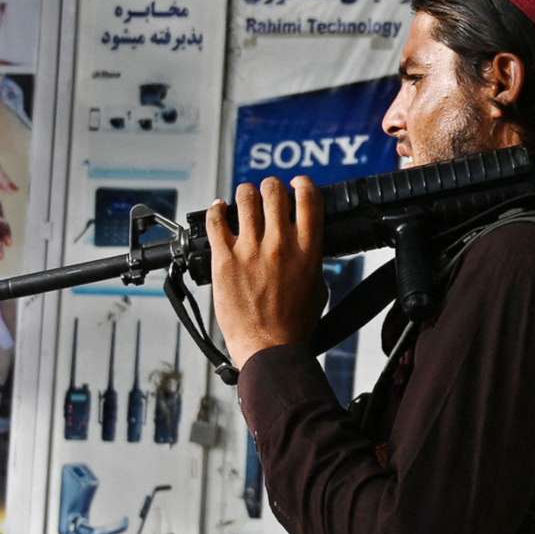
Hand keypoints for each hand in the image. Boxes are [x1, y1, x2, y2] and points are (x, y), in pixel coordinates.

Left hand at [206, 176, 324, 370]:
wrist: (270, 349)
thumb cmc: (295, 325)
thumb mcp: (318, 287)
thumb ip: (312, 260)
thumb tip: (307, 244)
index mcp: (308, 250)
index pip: (309, 199)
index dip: (302, 184)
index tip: (298, 184)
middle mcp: (280, 245)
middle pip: (274, 192)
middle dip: (271, 186)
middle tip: (267, 192)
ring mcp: (250, 250)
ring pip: (245, 199)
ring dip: (245, 194)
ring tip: (244, 198)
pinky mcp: (225, 260)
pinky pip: (216, 221)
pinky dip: (216, 209)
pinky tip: (219, 208)